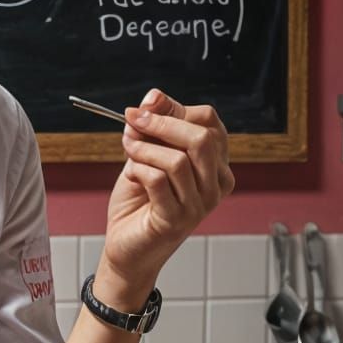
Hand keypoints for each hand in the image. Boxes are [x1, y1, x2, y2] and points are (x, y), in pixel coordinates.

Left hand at [101, 89, 234, 297]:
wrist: (126, 245)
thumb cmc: (139, 199)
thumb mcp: (147, 153)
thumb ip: (154, 125)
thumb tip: (154, 96)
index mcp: (216, 164)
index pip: (210, 122)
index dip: (175, 110)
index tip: (145, 110)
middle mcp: (216, 185)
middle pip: (201, 138)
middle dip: (160, 124)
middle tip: (132, 121)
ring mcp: (200, 205)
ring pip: (177, 159)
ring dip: (143, 149)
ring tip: (128, 152)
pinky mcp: (176, 220)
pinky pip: (158, 180)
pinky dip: (137, 170)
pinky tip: (131, 176)